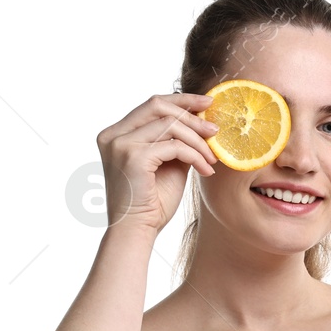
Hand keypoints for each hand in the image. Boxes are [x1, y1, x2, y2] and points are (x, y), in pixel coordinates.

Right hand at [95, 92, 219, 231]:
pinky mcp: (133, 157)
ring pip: (170, 125)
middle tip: (216, 129)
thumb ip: (177, 141)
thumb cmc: (153, 201)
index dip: (181, 100)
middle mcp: (113, 135)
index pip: (152, 104)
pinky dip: (195, 156)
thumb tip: (202, 122)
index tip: (207, 103)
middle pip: (158, 106)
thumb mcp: (167, 163)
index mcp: (117, 133)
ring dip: (198, 141)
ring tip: (212, 159)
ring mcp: (120, 144)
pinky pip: (174, 146)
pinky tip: (205, 170)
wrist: (137, 230)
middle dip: (192, 114)